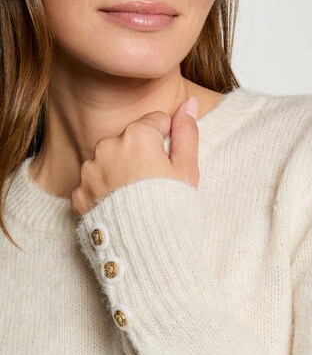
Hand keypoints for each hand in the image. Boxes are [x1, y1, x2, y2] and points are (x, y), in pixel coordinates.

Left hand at [70, 95, 198, 217]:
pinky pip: (93, 186)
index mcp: (137, 136)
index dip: (167, 143)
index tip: (170, 166)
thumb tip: (190, 102)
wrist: (146, 252)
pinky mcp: (79, 195)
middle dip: (141, 157)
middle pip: (129, 141)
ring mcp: (89, 171)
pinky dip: (104, 194)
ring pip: (108, 162)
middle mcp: (107, 146)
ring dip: (120, 174)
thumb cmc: (173, 211)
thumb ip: (187, 133)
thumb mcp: (187, 171)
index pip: (156, 122)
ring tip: (136, 200)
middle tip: (154, 187)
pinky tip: (120, 210)